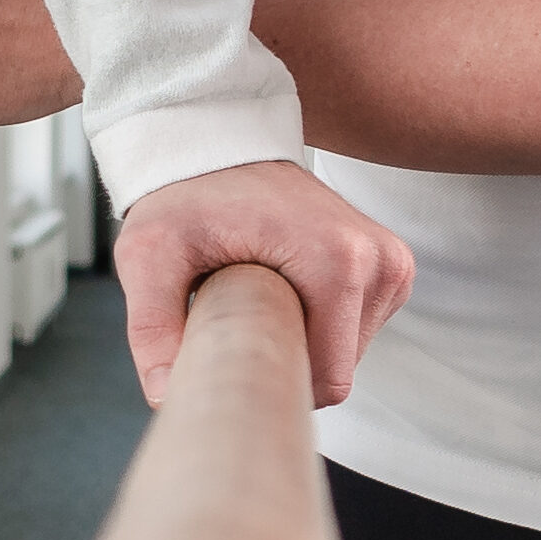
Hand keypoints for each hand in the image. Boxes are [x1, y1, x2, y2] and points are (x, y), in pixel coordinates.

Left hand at [111, 158, 411, 407]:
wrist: (219, 144)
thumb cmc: (185, 195)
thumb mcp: (150, 257)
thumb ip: (153, 328)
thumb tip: (167, 396)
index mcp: (339, 262)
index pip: (328, 380)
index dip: (276, 381)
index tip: (232, 348)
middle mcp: (379, 260)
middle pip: (339, 370)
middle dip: (289, 356)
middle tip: (240, 312)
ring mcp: (390, 261)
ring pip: (349, 353)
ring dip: (304, 338)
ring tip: (261, 292)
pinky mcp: (389, 265)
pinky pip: (356, 330)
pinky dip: (319, 321)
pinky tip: (285, 287)